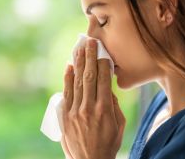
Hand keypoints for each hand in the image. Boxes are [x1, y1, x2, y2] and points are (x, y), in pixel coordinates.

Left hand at [61, 38, 125, 158]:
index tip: (103, 51)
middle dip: (90, 56)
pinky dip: (67, 78)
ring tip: (79, 48)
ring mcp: (75, 111)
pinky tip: (69, 66)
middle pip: (89, 76)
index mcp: (105, 110)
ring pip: (77, 81)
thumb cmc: (108, 144)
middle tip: (90, 41)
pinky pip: (66, 93)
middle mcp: (89, 107)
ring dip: (78, 62)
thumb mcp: (119, 125)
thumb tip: (108, 89)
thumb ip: (114, 105)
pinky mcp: (65, 115)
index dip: (103, 63)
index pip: (104, 80)